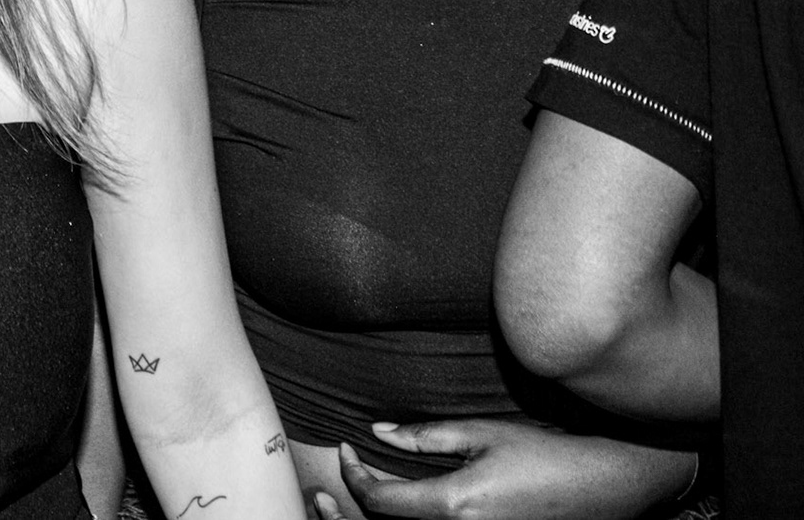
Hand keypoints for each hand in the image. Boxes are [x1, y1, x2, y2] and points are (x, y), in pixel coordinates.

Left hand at [314, 420, 693, 519]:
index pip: (382, 502)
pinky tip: (404, 502)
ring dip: (382, 516)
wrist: (604, 485)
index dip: (356, 477)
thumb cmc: (547, 453)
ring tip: (359, 491)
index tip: (346, 450)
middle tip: (339, 479)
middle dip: (356, 504)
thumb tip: (378, 433)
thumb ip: (426, 437)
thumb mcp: (483, 433)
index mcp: (456, 507)